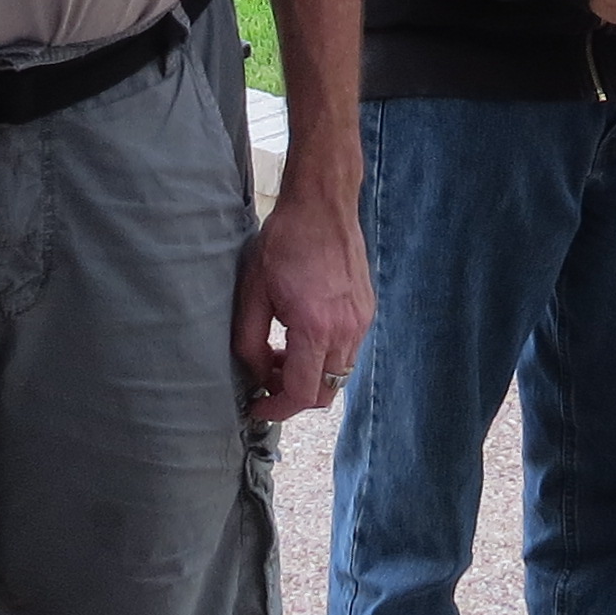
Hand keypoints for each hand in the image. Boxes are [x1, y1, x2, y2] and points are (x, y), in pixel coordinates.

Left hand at [234, 172, 371, 422]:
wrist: (322, 206)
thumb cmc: (284, 243)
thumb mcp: (252, 293)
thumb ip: (249, 342)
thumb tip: (256, 374)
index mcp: (316, 329)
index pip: (301, 393)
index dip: (275, 408)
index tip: (257, 406)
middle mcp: (346, 331)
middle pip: (324, 393)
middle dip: (293, 396)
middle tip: (266, 379)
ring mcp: (361, 322)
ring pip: (338, 375)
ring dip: (309, 376)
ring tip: (281, 351)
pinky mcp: (366, 311)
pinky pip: (348, 352)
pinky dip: (324, 357)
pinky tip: (301, 333)